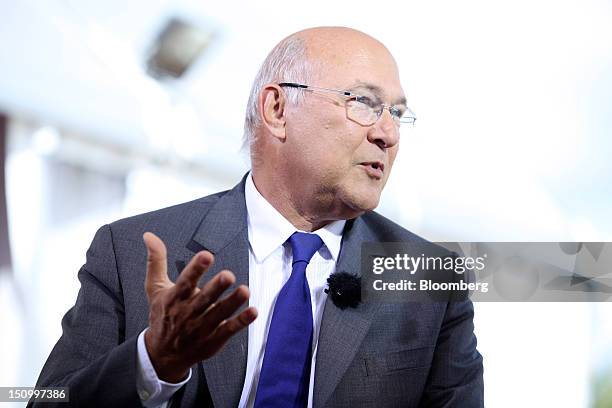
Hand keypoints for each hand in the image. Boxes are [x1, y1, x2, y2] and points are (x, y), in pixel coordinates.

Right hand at [142, 232, 256, 382]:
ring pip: (218, 314)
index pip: (185, 282)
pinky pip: (228, 330)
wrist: (161, 355)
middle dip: (216, 287)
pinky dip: (241, 322)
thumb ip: (156, 261)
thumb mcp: (155, 288)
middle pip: (203, 299)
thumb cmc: (162, 315)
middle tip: (228, 275)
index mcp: (174, 299)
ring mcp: (200, 329)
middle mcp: (187, 313)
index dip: (196, 269)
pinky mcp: (212, 340)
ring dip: (232, 303)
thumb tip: (149, 235)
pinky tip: (253, 311)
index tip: (207, 255)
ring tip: (244, 290)